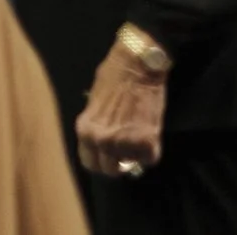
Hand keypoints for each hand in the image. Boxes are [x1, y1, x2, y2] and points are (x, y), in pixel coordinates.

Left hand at [75, 44, 166, 179]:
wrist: (137, 66)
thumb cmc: (113, 77)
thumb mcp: (94, 102)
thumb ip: (96, 124)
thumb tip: (101, 138)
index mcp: (85, 130)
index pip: (89, 163)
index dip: (101, 161)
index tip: (109, 158)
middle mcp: (101, 141)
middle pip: (109, 170)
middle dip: (119, 164)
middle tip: (127, 152)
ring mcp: (123, 144)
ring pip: (131, 165)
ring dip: (136, 155)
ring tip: (138, 137)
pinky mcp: (146, 142)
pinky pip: (150, 159)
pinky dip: (151, 151)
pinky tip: (150, 135)